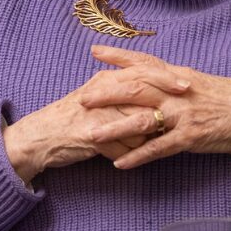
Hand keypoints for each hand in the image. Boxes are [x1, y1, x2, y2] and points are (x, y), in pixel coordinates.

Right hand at [3, 56, 193, 183]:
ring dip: (148, 134)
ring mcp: (97, 113)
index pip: (140, 70)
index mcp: (106, 81)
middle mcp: (102, 92)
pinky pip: (121, 145)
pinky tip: (130, 160)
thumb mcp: (98, 98)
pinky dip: (130, 154)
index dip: (165, 75)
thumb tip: (153, 99)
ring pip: (135, 121)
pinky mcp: (90, 134)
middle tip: (185, 100)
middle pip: (141, 88)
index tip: (188, 82)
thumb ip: (123, 94)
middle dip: (166, 95)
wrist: (42, 136)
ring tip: (156, 143)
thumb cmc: (74, 119)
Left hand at [79, 45, 230, 170]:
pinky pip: (159, 148)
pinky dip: (138, 156)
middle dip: (107, 92)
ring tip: (91, 135)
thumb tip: (144, 71)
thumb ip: (168, 77)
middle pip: (137, 88)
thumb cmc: (221, 98)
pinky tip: (119, 164)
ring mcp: (183, 114)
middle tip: (82, 98)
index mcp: (177, 75)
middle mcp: (177, 91)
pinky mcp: (189, 137)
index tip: (94, 52)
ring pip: (143, 119)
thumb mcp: (193, 80)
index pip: (144, 61)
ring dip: (115, 128)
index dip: (119, 56)